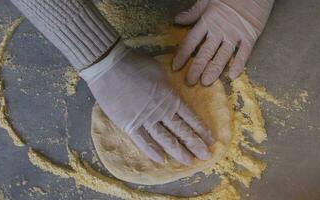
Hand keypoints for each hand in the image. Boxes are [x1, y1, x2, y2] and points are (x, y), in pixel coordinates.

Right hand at [80, 41, 214, 164]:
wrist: (109, 66)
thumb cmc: (135, 63)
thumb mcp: (159, 71)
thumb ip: (167, 86)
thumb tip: (171, 93)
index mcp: (170, 97)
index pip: (190, 117)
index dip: (201, 129)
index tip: (210, 139)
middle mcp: (161, 111)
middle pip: (182, 131)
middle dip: (195, 144)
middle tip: (206, 155)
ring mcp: (145, 120)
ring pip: (165, 139)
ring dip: (178, 151)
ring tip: (189, 162)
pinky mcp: (129, 125)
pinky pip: (143, 141)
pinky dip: (152, 151)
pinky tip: (161, 160)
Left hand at [173, 0, 273, 84]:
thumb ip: (193, 12)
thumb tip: (177, 20)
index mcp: (207, 21)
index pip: (191, 41)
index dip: (182, 54)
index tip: (175, 67)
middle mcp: (220, 30)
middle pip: (205, 52)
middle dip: (196, 68)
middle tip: (189, 81)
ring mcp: (235, 34)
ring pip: (222, 55)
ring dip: (214, 69)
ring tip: (206, 82)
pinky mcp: (251, 36)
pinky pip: (244, 53)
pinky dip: (239, 64)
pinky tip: (233, 76)